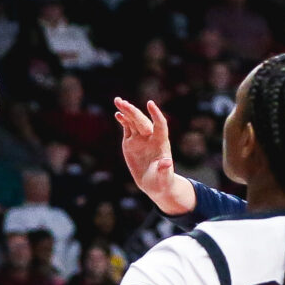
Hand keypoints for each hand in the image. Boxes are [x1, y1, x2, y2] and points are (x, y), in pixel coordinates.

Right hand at [115, 99, 197, 217]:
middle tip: (123, 102)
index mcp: (161, 143)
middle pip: (142, 121)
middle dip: (133, 111)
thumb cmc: (162, 181)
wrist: (154, 183)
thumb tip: (167, 162)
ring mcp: (140, 139)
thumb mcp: (163, 178)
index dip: (156, 114)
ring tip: (118, 101)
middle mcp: (150, 137)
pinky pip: (127, 127)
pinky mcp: (131, 142)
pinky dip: (123, 119)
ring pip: (133, 121)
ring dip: (127, 111)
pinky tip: (117, 113)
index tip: (150, 103)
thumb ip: (164, 169)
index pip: (160, 125)